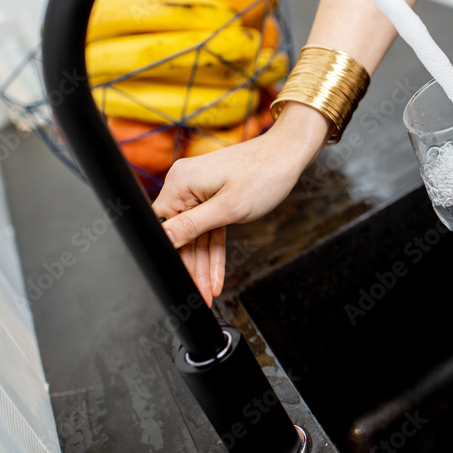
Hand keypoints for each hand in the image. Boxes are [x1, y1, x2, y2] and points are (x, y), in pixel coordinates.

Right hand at [152, 103, 328, 304]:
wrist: (288, 155)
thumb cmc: (264, 174)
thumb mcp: (229, 208)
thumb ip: (193, 225)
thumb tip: (164, 238)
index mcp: (181, 183)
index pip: (165, 228)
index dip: (173, 258)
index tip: (181, 284)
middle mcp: (183, 184)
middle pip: (181, 235)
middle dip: (192, 268)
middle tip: (199, 297)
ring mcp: (197, 189)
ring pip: (196, 235)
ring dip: (203, 264)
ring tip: (208, 293)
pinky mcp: (211, 194)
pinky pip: (208, 227)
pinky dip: (213, 248)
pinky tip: (215, 274)